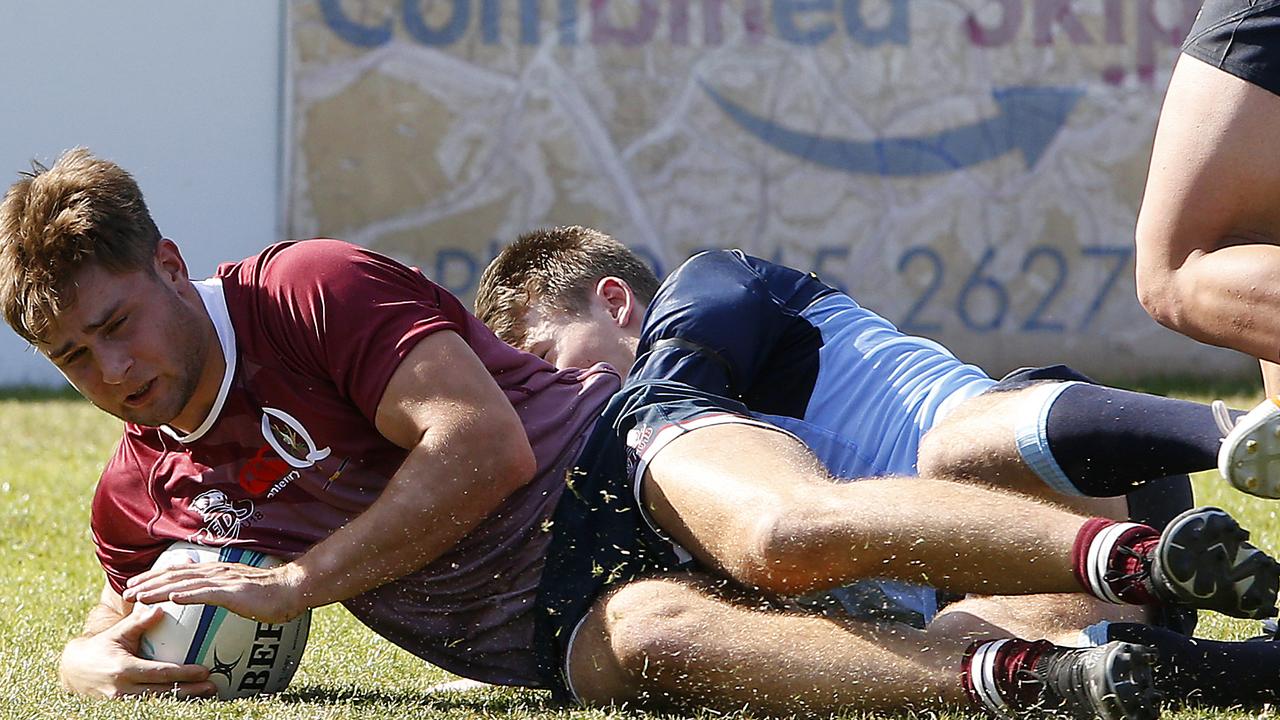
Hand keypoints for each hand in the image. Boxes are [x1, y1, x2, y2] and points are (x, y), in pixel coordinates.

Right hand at [59, 604, 214, 698]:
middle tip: (213, 686)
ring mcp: (122, 702)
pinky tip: (190, 699)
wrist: (74, 671)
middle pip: (164, 693)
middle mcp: (123, 690)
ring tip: (207, 694)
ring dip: (185, 700)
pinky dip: (171, 703)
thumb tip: (160, 608)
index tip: (204, 671)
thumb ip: (138, 622)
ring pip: (159, 703)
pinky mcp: (122, 709)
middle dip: (191, 691)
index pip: (160, 674)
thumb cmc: (102, 646)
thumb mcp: (118, 633)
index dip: (184, 674)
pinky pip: (151, 707)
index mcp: (124, 669)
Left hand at [122, 561, 308, 624]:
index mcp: (216, 572)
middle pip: (175, 576)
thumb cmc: (270, 593)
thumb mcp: (240, 589)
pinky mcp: (234, 592)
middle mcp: (216, 572)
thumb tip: (206, 597)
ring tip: (138, 596)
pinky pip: (207, 594)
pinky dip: (188, 595)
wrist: (292, 588)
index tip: (135, 585)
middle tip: (126, 592)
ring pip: (184, 584)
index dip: (155, 577)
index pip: (179, 573)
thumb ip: (221, 590)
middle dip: (148, 583)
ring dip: (159, 589)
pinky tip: (172, 599)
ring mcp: (224, 581)